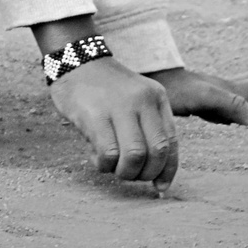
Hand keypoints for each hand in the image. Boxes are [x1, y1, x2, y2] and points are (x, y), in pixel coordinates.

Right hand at [47, 57, 178, 192]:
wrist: (76, 61)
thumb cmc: (106, 89)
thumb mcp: (136, 99)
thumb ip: (147, 130)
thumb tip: (157, 178)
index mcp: (156, 98)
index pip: (171, 142)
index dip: (167, 170)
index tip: (160, 187)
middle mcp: (143, 101)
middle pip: (156, 153)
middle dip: (144, 174)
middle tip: (128, 173)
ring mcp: (120, 106)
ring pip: (134, 156)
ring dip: (123, 172)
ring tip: (111, 165)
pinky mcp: (95, 115)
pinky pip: (107, 154)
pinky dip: (103, 165)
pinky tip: (95, 156)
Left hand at [145, 66, 247, 125]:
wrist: (146, 77)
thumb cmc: (176, 88)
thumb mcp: (208, 96)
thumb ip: (235, 106)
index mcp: (230, 88)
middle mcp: (224, 88)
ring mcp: (211, 94)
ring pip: (241, 96)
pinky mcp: (198, 102)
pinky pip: (225, 107)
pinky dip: (235, 114)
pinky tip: (230, 127)